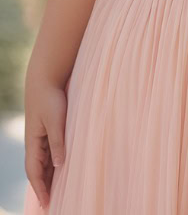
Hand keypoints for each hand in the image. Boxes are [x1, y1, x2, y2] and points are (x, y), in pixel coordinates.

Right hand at [24, 80, 67, 209]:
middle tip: (51, 205)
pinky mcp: (47, 131)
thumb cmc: (50, 99)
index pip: (34, 172)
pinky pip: (48, 153)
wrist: (45, 80)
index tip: (46, 204)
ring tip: (56, 193)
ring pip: (43, 163)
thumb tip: (58, 165)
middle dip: (43, 188)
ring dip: (48, 178)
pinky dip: (52, 165)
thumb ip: (58, 142)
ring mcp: (39, 138)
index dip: (39, 189)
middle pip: (37, 171)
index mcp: (33, 143)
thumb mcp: (56, 120)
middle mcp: (34, 143)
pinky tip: (60, 170)